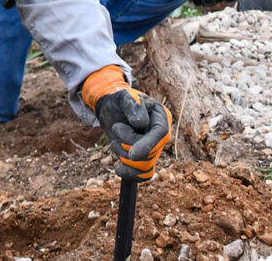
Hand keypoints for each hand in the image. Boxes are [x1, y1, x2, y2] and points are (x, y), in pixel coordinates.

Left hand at [81, 66, 171, 180]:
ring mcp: (153, 147)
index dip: (148, 146)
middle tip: (116, 127)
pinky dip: (131, 174)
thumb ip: (133, 107)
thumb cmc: (118, 100)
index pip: (161, 135)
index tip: (132, 154)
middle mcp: (160, 134)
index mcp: (161, 117)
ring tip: (114, 140)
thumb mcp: (123, 98)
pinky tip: (118, 169)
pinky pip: (143, 174)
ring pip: (144, 165)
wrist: (110, 108)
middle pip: (150, 153)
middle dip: (127, 144)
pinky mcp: (144, 157)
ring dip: (123, 155)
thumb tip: (143, 123)